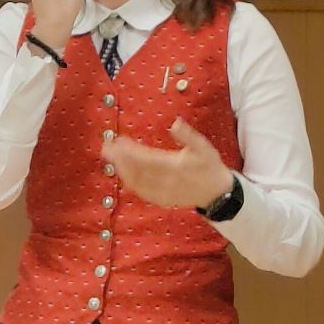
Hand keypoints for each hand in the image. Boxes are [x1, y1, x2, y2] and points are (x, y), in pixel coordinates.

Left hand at [109, 119, 233, 212]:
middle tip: (106, 147)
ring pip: (136, 183)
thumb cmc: (209, 166)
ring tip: (111, 157)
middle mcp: (166, 182)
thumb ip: (189, 136)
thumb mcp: (204, 147)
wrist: (218, 193)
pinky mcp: (162, 200)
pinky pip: (141, 192)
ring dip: (121, 170)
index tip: (118, 141)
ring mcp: (163, 193)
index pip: (146, 159)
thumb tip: (175, 123)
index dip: (130, 151)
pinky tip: (123, 172)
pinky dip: (130, 181)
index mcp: (175, 167)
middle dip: (120, 159)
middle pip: (137, 171)